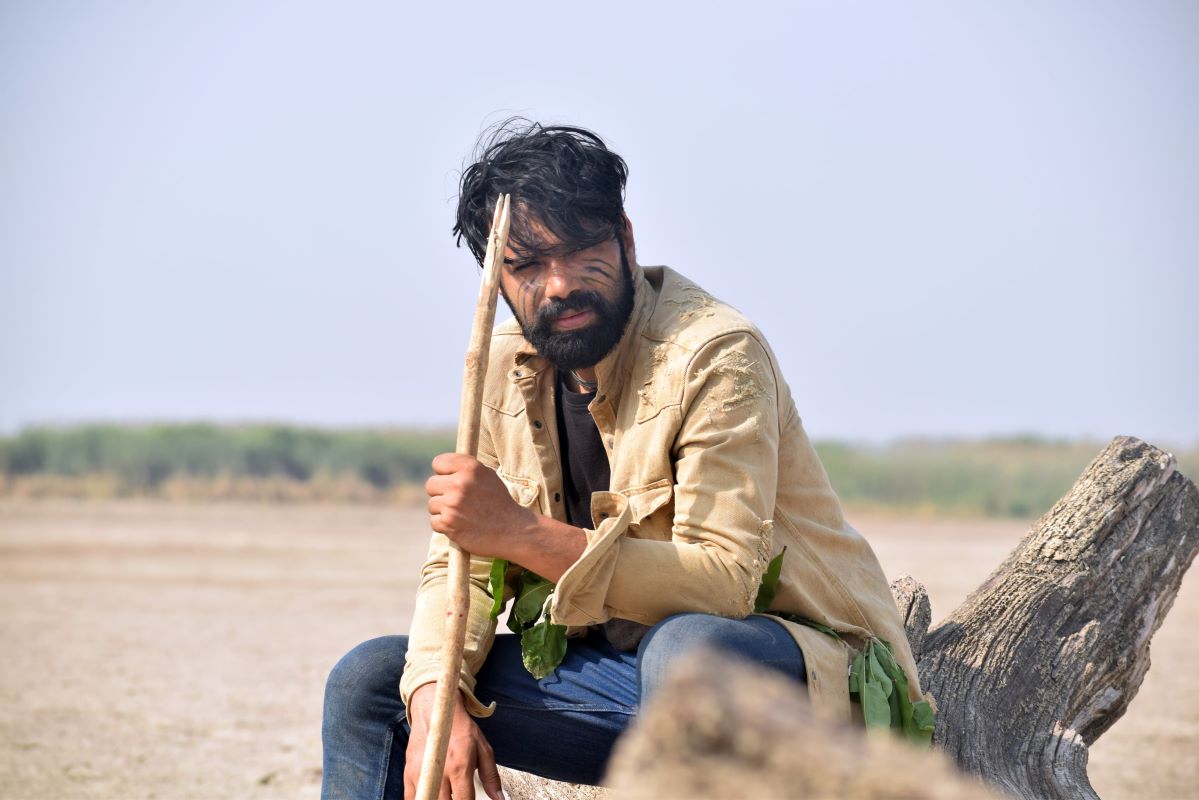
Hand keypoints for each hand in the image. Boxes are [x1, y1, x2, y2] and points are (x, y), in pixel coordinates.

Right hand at [405, 683, 502, 799]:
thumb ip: (491, 777)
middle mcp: (438, 773)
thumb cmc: (460, 729)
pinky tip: (433, 794)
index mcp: (459, 767)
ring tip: (448, 795)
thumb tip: (500, 798)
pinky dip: (423, 799)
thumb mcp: (483, 748)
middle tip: (459, 796)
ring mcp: (420, 775)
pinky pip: (412, 799)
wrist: (434, 709)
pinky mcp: (409, 774)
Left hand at [426, 453, 534, 558]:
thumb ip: (466, 468)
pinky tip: (460, 525)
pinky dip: (444, 525)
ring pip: (432, 504)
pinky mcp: (448, 523)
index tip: (450, 479)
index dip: (444, 472)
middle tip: (456, 500)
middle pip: (431, 484)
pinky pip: (434, 521)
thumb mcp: (488, 476)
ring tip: (462, 515)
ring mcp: (452, 504)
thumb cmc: (500, 503)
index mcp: (470, 468)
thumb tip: (443, 465)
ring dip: (443, 511)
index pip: (438, 462)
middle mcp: (459, 483)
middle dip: (441, 492)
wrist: (513, 531)